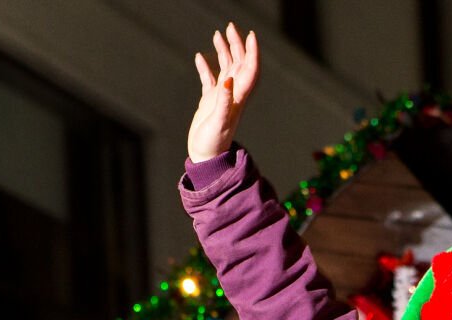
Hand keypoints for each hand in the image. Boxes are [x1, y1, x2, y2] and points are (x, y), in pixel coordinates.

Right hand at [188, 24, 258, 162]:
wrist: (207, 158)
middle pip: (239, 65)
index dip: (252, 52)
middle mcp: (233, 95)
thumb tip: (228, 79)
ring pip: (226, 69)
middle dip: (237, 45)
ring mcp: (221, 98)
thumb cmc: (213, 144)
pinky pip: (209, 80)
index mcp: (238, 98)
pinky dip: (205, 67)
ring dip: (224, 51)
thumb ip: (225, 101)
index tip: (250, 35)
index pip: (250, 69)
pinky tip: (198, 57)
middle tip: (231, 27)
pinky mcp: (209, 103)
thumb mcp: (219, 122)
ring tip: (218, 34)